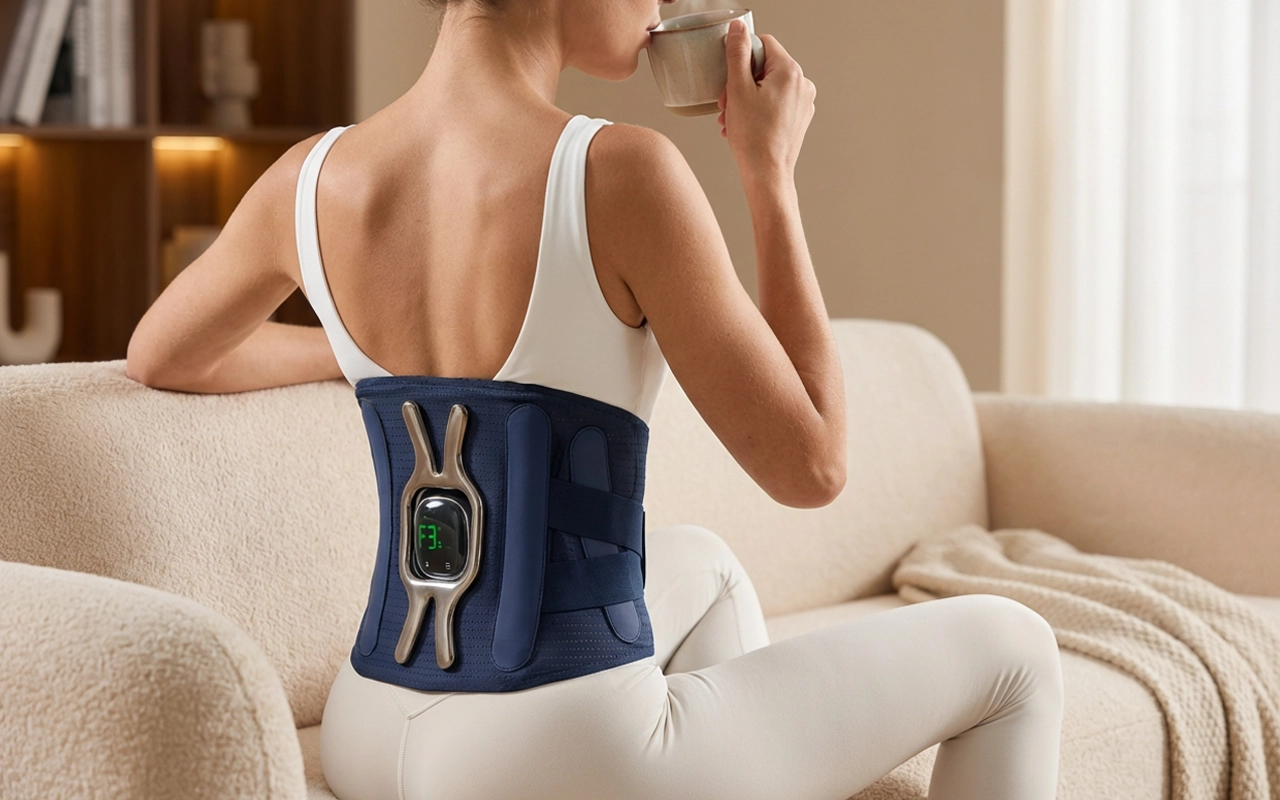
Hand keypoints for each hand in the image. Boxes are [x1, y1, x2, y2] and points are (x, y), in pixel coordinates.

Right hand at [717, 19, 816, 183]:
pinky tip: (743, 126)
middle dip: (740, 82)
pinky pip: (775, 104)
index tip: (729, 77)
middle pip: (765, 67)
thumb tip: (738, 28)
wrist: (767, 176)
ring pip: (768, 87)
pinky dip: (757, 110)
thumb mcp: (737, 88)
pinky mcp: (799, 119)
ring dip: (745, 99)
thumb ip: (737, 53)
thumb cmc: (753, 138)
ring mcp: (803, 103)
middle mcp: (803, 84)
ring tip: (731, 119)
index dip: (741, 57)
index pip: (763, 44)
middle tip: (725, 103)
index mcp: (790, 72)